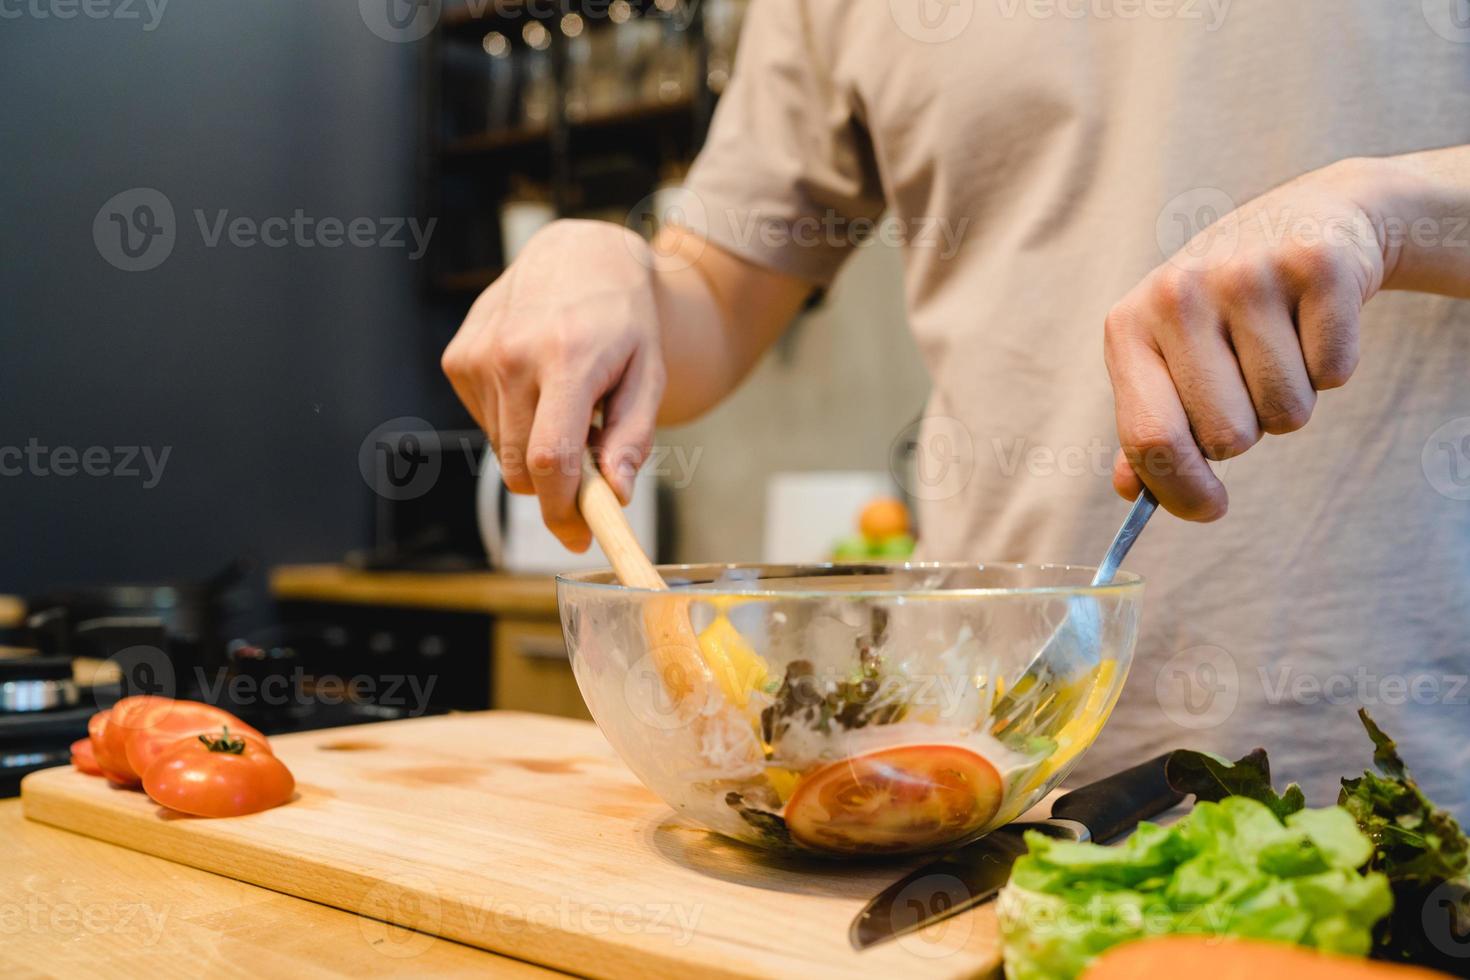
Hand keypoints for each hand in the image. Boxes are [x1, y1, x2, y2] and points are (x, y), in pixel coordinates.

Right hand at [441, 219, 666, 550]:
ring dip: (535, 449)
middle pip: (521, 467)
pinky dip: (514, 423)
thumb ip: (632, 436)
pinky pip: (485, 425)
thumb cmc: (623, 322)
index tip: (579, 536)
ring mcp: (478, 355)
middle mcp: (512, 354)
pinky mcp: (457, 358)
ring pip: (503, 451)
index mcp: (566, 358)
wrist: (578, 256)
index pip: (550, 458)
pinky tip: (536, 386)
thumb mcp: (649, 374)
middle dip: (554, 490)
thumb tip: (614, 494)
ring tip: (565, 405)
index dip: (562, 509)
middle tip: (588, 477)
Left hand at [1104, 161, 1388, 519]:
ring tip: (1278, 347)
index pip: (1149, 438)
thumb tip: (1130, 491)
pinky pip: (1334, 373)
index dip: (1181, 491)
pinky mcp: (1316, 265)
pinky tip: (1312, 322)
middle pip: (1227, 438)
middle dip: (1247, 432)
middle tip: (1246, 382)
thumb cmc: (1223, 310)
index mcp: (1127, 326)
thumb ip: (1148, 424)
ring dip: (1290, 399)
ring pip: (1286, 412)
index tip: (1210, 508)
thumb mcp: (1169, 356)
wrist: (1305, 219)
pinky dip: (1332, 366)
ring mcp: (1246, 274)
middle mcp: (1177, 294)